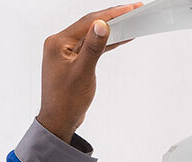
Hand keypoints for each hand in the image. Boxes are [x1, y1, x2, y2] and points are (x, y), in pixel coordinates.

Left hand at [37, 3, 142, 143]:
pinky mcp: (73, 60)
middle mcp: (60, 44)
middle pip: (90, 24)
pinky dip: (106, 43)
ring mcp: (66, 52)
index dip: (111, 14)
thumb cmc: (65, 102)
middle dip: (113, 17)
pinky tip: (119, 38)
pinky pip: (92, 46)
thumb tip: (102, 25)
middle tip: (133, 11)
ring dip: (111, 29)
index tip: (129, 9)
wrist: (59, 121)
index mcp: (57, 43)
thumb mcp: (82, 73)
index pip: (88, 22)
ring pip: (92, 34)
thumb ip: (93, 48)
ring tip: (130, 22)